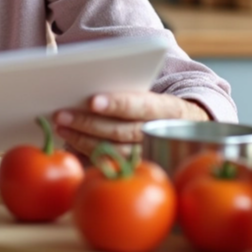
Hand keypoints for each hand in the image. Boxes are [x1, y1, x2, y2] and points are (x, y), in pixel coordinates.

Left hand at [53, 91, 209, 157]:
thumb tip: (88, 82)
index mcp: (169, 109)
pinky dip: (88, 155)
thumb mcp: (154, 91)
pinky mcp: (139, 169)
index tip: (93, 100)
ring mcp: (151, 156)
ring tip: (61, 127)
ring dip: (84, 140)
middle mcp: (162, 135)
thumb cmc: (158, 104)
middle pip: (122, 131)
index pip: (142, 106)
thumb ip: (128, 88)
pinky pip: (111, 166)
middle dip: (89, 122)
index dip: (118, 103)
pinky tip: (70, 145)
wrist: (190, 129)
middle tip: (62, 114)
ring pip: (115, 152)